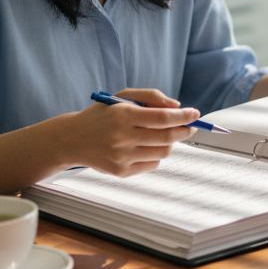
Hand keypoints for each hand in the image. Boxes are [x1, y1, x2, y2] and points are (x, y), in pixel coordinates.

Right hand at [57, 88, 201, 176]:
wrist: (72, 139)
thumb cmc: (102, 115)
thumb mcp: (122, 97)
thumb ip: (151, 96)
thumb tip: (177, 107)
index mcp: (123, 115)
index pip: (163, 118)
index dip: (184, 117)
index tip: (196, 114)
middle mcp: (121, 137)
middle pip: (167, 137)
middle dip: (184, 130)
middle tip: (189, 126)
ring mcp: (121, 157)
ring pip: (163, 152)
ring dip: (170, 143)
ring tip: (163, 135)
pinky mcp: (121, 172)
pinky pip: (152, 164)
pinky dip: (156, 155)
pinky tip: (145, 147)